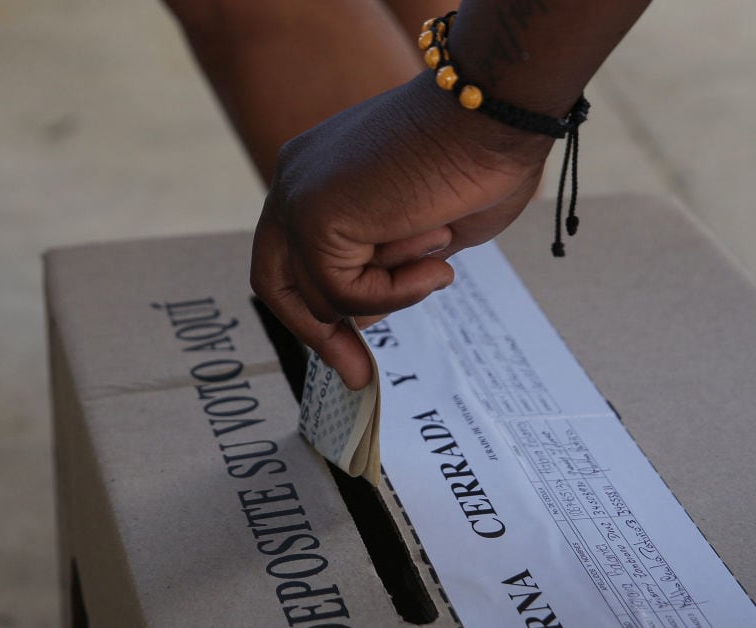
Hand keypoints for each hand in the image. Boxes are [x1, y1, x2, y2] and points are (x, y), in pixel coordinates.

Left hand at [251, 69, 552, 388]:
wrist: (494, 109)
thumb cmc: (478, 160)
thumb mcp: (420, 232)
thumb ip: (382, 267)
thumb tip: (356, 320)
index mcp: (316, 178)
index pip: (292, 259)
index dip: (318, 311)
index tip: (352, 353)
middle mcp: (296, 182)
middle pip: (277, 282)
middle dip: (318, 334)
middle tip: (357, 375)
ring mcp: (298, 197)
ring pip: (322, 295)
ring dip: (391, 290)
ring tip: (436, 241)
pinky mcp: (313, 216)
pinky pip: (344, 294)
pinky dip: (395, 290)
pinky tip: (434, 247)